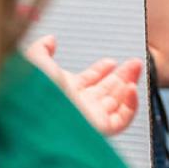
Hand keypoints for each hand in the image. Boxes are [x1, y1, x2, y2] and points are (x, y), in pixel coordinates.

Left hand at [24, 35, 141, 135]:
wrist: (35, 115)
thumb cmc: (31, 92)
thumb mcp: (35, 61)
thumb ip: (42, 49)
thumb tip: (49, 40)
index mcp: (65, 91)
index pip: (88, 81)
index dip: (101, 70)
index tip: (110, 61)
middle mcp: (80, 104)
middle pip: (107, 90)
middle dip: (122, 74)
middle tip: (134, 62)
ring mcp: (91, 116)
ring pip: (117, 102)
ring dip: (130, 83)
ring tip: (137, 68)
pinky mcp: (101, 128)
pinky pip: (122, 119)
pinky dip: (131, 104)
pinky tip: (132, 87)